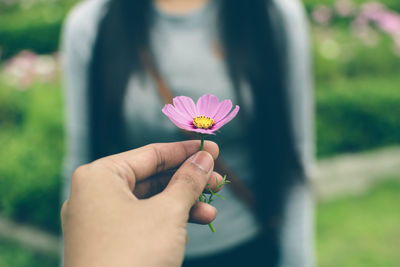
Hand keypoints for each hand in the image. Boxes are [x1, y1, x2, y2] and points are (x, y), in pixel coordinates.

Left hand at [61, 141, 219, 266]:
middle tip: (218, 180)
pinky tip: (193, 225)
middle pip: (152, 177)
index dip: (186, 151)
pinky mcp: (108, 241)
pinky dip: (168, 221)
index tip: (213, 148)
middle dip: (188, 181)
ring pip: (150, 201)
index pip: (151, 154)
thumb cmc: (133, 256)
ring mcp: (99, 219)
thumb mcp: (168, 213)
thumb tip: (204, 158)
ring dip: (183, 204)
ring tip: (211, 210)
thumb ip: (188, 181)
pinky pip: (142, 220)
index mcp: (100, 176)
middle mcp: (95, 194)